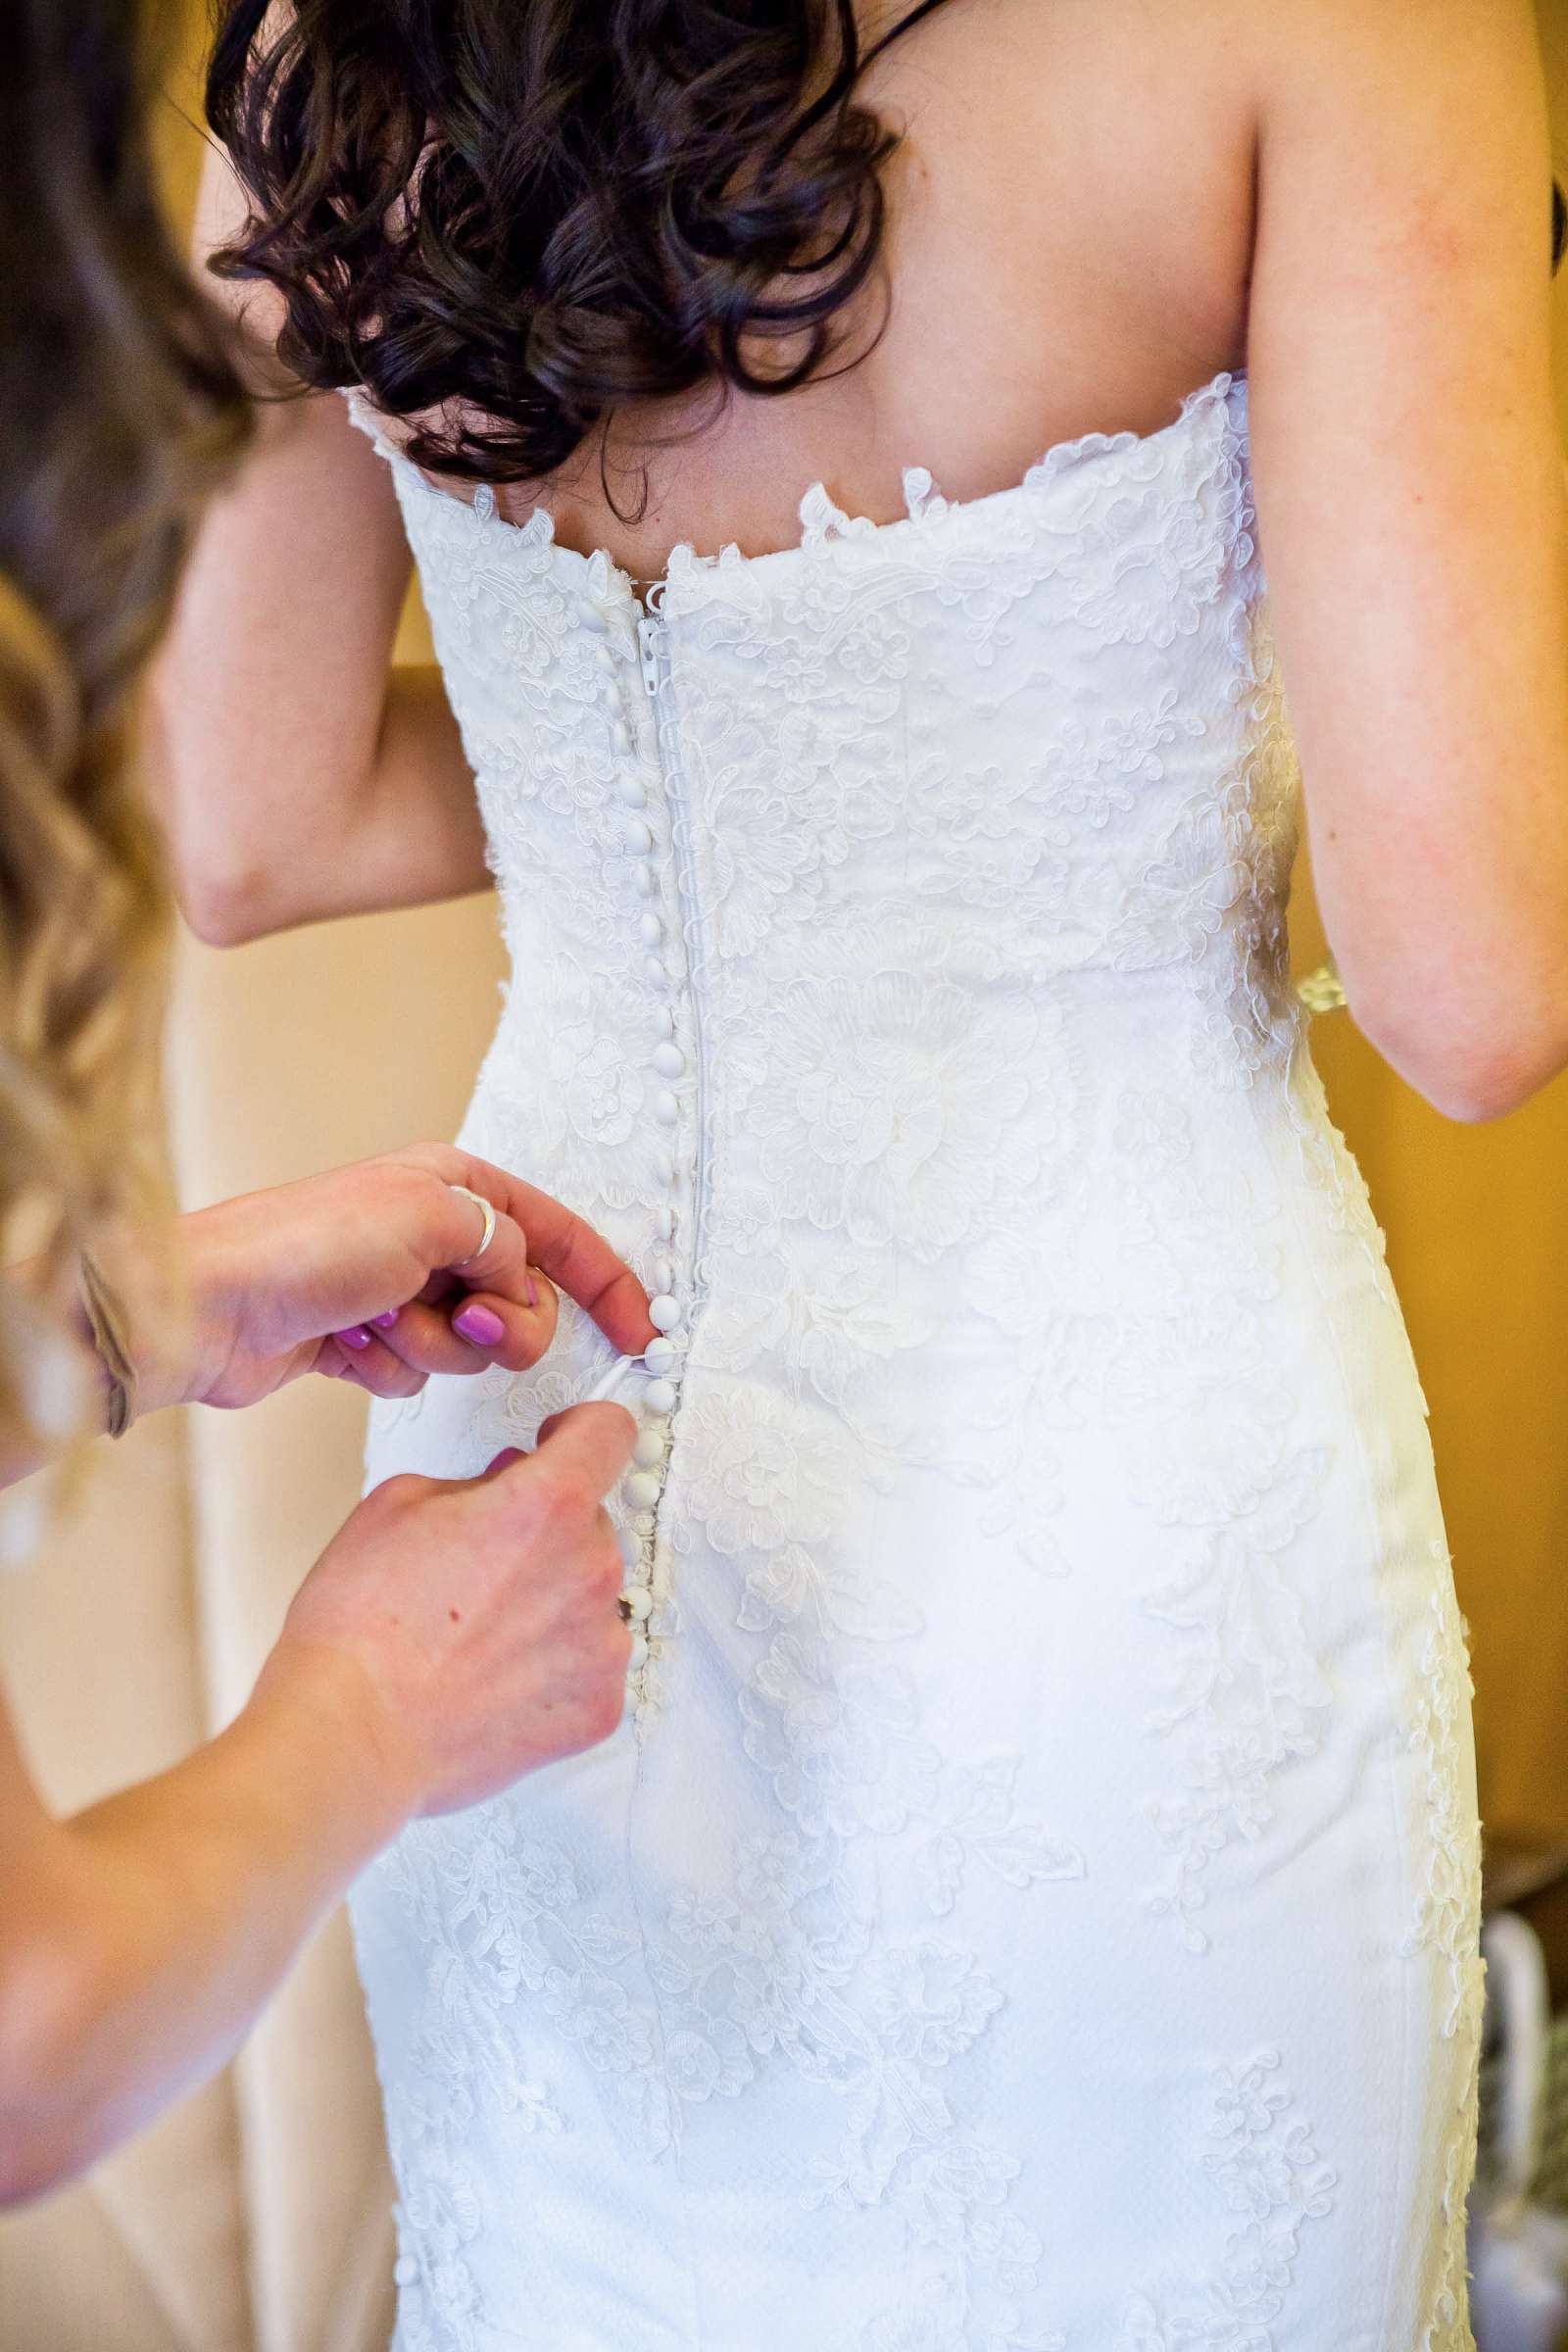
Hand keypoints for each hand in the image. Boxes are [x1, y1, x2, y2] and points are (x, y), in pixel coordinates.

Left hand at [166, 1143, 656, 1411]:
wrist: (210, 1307)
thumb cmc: (306, 1246)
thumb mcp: (434, 1218)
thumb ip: (506, 1247)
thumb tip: (517, 1286)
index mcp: (455, 1185)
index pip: (558, 1234)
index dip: (606, 1285)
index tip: (638, 1335)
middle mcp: (432, 1232)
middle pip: (521, 1301)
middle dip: (499, 1327)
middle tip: (462, 1324)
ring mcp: (399, 1289)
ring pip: (469, 1348)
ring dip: (429, 1348)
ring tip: (375, 1324)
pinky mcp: (366, 1340)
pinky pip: (418, 1374)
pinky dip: (387, 1367)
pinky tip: (341, 1344)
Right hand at [259, 1404, 637, 1812]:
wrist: (350, 1734)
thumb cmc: (359, 1629)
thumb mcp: (397, 1505)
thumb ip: (473, 1482)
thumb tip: (506, 1483)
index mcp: (547, 1505)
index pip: (608, 1433)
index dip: (579, 1432)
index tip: (559, 1446)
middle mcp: (590, 1570)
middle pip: (590, 1523)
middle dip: (544, 1532)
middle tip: (481, 1565)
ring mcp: (601, 1644)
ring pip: (590, 1597)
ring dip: (551, 1600)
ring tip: (478, 1634)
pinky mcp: (598, 1707)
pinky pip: (589, 1664)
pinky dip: (554, 1666)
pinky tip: (495, 1677)